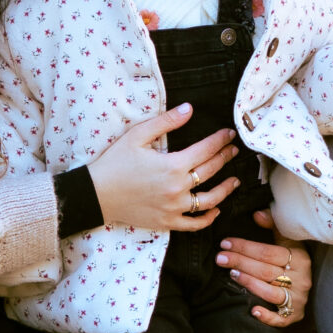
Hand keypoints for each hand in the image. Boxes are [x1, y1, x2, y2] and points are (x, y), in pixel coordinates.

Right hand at [88, 106, 239, 233]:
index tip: (230, 134)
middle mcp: (178, 188)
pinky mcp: (167, 222)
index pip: (207, 150)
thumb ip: (166, 122)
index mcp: (173, 165)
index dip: (221, 140)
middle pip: (211, 171)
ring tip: (235, 181)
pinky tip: (216, 210)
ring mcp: (174, 208)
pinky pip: (194, 224)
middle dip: (225, 158)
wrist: (97, 194)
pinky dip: (208, 218)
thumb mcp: (137, 136)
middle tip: (234, 151)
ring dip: (226, 190)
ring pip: (210, 201)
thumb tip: (189, 108)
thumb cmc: (115, 162)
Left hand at [217, 216, 312, 327]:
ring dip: (249, 283)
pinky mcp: (294, 316)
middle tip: (220, 258)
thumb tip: (257, 213)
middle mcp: (301, 279)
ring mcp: (298, 299)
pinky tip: (253, 310)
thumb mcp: (288, 243)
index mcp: (300, 258)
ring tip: (231, 274)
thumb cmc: (292, 263)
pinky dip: (267, 315)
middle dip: (241, 262)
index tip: (225, 243)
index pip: (268, 252)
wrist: (307, 289)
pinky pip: (280, 318)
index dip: (245, 247)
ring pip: (270, 292)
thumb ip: (274, 227)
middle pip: (266, 270)